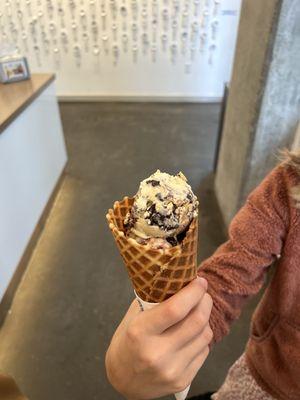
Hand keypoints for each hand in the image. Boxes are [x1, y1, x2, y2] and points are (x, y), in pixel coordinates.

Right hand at [105, 277, 212, 399]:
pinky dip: (202, 337)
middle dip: (205, 301)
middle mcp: (156, 353)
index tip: (200, 281)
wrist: (123, 379)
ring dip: (205, 318)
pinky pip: (204, 351)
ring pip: (205, 335)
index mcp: (140, 332)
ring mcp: (171, 370)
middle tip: (203, 293)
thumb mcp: (134, 317)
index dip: (193, 292)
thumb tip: (179, 280)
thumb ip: (154, 300)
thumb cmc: (128, 341)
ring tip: (197, 311)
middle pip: (196, 321)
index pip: (175, 309)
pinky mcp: (182, 381)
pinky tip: (193, 332)